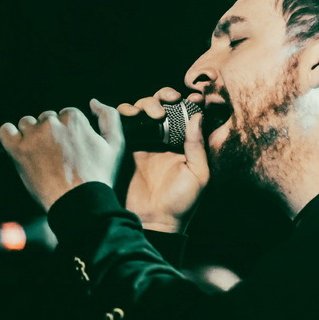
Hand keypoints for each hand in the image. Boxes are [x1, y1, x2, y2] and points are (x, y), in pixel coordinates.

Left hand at [0, 99, 123, 211]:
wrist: (79, 202)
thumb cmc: (98, 176)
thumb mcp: (115, 144)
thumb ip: (109, 116)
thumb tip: (93, 102)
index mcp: (73, 120)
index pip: (66, 114)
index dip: (69, 130)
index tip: (71, 146)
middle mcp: (51, 124)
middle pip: (47, 118)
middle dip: (52, 132)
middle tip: (58, 153)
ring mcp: (32, 137)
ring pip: (27, 123)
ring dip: (33, 133)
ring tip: (41, 153)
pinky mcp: (17, 151)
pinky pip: (6, 131)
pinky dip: (11, 135)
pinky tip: (20, 145)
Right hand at [117, 87, 208, 232]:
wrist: (153, 223)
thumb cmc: (181, 202)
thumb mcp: (198, 174)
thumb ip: (197, 145)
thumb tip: (197, 116)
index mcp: (181, 143)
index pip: (183, 114)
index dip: (187, 102)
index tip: (193, 97)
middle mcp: (161, 139)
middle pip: (160, 106)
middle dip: (164, 97)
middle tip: (170, 100)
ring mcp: (141, 142)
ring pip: (140, 110)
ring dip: (146, 103)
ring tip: (153, 113)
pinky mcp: (123, 148)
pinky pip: (120, 124)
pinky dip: (122, 112)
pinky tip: (129, 113)